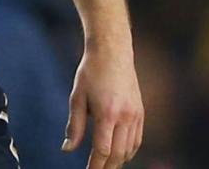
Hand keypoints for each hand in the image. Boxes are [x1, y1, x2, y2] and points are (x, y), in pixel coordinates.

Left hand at [63, 39, 143, 168]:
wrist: (113, 52)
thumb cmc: (90, 72)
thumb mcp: (76, 97)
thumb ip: (74, 125)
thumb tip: (68, 149)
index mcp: (107, 113)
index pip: (103, 150)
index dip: (96, 166)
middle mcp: (125, 117)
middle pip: (119, 154)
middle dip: (107, 167)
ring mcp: (136, 115)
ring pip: (130, 149)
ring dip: (119, 161)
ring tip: (106, 166)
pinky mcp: (141, 112)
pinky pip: (137, 139)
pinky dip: (129, 151)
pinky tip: (120, 154)